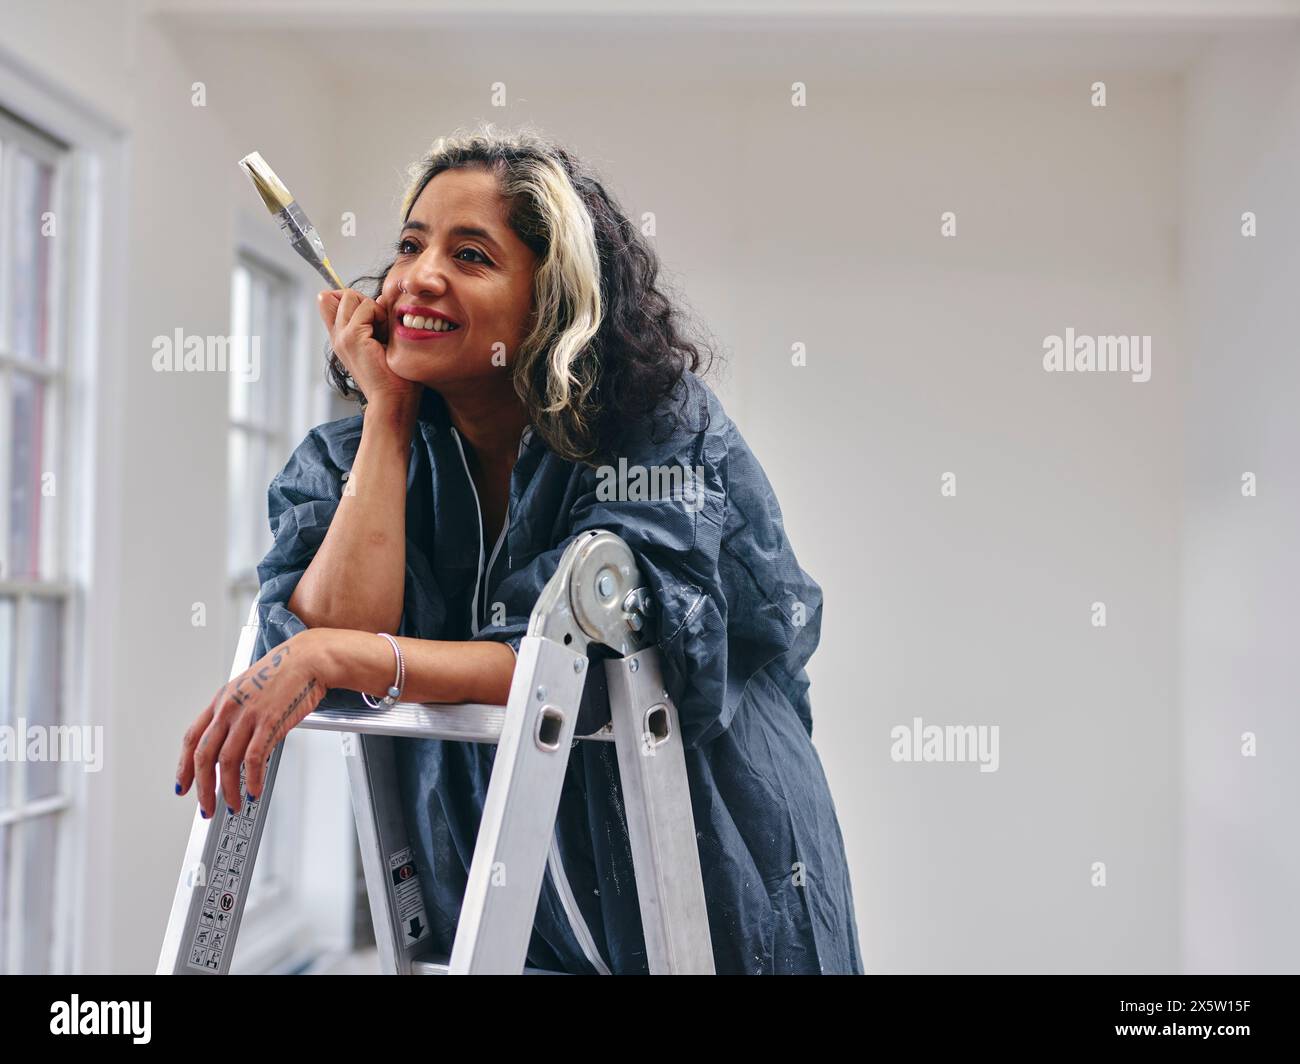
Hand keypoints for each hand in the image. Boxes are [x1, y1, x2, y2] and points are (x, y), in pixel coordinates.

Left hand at [175, 630, 331, 817]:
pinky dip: (253, 779)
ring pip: (227, 762)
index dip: (183, 767)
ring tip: (234, 804)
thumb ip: (236, 715)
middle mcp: (229, 709)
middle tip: (207, 807)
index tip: (183, 786)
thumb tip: (231, 743)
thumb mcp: (249, 689)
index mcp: (221, 701)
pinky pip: (254, 759)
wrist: (308, 659)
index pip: (191, 739)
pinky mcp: (270, 722)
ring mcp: (248, 716)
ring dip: (228, 790)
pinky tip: (255, 789)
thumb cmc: (285, 672)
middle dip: (203, 788)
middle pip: (204, 756)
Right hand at [317, 287, 422, 409]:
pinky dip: (380, 315)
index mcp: (341, 337)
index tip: (373, 318)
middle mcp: (337, 336)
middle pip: (343, 294)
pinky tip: (385, 337)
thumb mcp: (382, 340)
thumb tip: (381, 296)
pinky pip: (366, 306)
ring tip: (383, 334)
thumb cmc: (394, 375)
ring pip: (351, 296)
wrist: (392, 400)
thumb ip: (376, 318)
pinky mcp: (352, 337)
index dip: (353, 298)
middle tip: (381, 328)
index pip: (330, 300)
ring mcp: (341, 336)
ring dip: (374, 309)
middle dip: (367, 303)